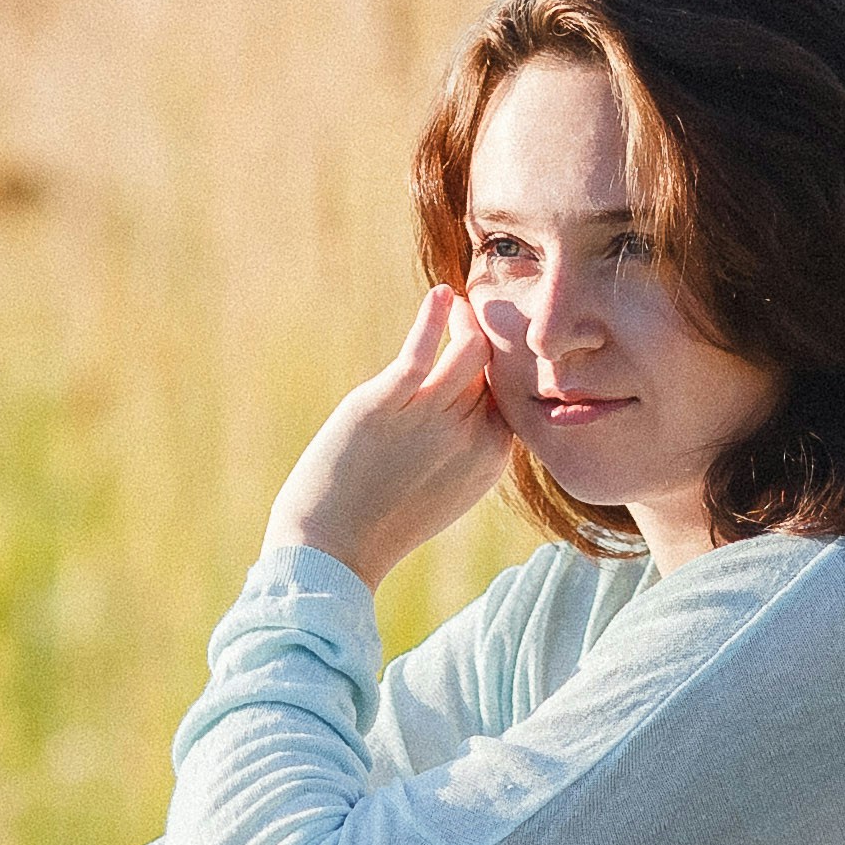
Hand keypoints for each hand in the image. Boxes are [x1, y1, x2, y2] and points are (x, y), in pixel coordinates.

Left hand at [264, 286, 509, 585]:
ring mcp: (431, 417)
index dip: (508, 372)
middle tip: (486, 312)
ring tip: (460, 305)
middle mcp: (470, 436)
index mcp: (490, 460)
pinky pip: (423, 350)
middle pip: (495, 370)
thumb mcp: (443, 492)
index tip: (502, 348)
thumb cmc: (381, 524)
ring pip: (471, 351)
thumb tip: (469, 417)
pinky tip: (441, 296)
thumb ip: (466, 452)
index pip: (512, 399)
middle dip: (495, 338)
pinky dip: (434, 317)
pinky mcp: (387, 401)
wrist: (332, 548)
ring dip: (469, 322)